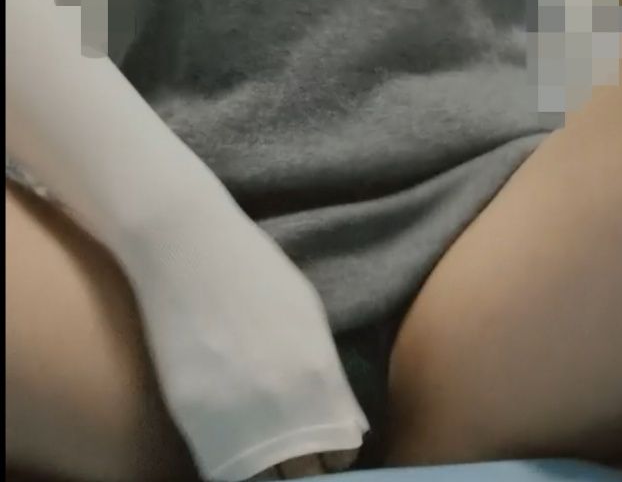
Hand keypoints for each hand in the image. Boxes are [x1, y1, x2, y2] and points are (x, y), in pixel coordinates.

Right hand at [125, 204, 368, 481]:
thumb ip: (329, 376)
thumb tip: (349, 425)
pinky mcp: (191, 414)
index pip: (340, 452)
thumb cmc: (252, 270)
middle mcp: (284, 406)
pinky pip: (220, 465)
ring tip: (263, 447)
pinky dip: (230, 463)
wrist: (187, 246)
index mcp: (320, 377)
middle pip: (305, 473)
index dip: (333, 452)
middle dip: (303, 465)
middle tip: (293, 450)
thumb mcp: (307, 316)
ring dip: (267, 469)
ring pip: (263, 478)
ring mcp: (235, 414)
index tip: (322, 444)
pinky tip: (233, 440)